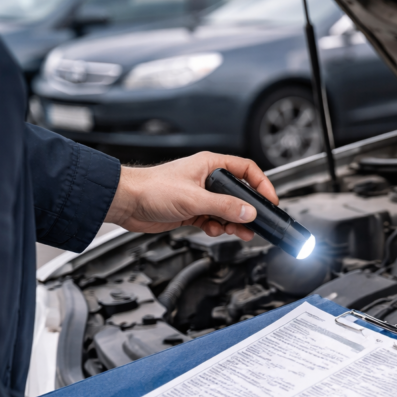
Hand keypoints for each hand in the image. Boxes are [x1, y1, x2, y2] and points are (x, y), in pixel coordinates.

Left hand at [105, 152, 278, 240]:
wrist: (126, 203)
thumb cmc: (151, 188)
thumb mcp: (195, 198)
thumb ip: (225, 206)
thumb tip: (250, 212)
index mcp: (210, 165)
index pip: (246, 170)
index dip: (261, 184)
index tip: (270, 200)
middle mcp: (206, 179)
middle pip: (238, 194)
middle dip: (247, 210)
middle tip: (256, 222)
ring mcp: (199, 195)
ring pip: (226, 210)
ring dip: (232, 222)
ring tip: (238, 232)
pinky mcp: (191, 211)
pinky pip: (213, 220)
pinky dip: (216, 227)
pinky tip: (213, 230)